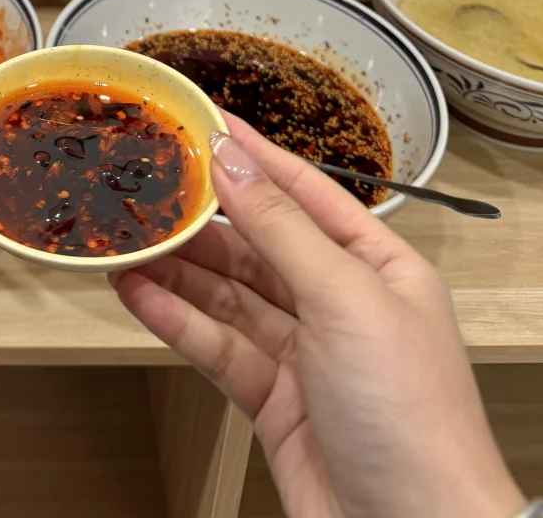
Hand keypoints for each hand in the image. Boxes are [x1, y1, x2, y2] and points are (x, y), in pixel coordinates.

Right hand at [115, 113, 524, 517]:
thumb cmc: (414, 419)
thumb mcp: (346, 298)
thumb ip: (281, 226)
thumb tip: (232, 160)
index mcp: (379, 267)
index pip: (306, 192)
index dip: (253, 155)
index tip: (204, 122)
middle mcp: (342, 305)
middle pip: (259, 244)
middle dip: (203, 217)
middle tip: (148, 186)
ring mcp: (306, 355)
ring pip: (230, 296)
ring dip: (179, 269)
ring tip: (128, 239)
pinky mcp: (274, 402)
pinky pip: (216, 346)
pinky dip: (177, 321)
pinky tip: (140, 295)